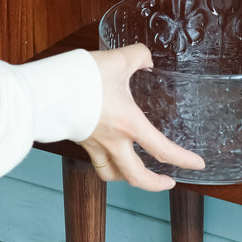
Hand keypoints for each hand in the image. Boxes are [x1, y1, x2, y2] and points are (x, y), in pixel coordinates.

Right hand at [81, 44, 204, 190]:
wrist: (45, 90)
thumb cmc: (81, 77)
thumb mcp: (118, 59)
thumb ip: (139, 56)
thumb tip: (147, 60)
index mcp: (128, 124)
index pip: (162, 149)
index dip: (183, 160)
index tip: (197, 165)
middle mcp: (112, 141)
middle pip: (136, 177)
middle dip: (155, 185)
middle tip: (169, 182)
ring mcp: (93, 144)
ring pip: (112, 174)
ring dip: (128, 178)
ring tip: (137, 172)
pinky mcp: (79, 140)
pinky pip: (96, 161)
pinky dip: (107, 163)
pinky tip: (110, 153)